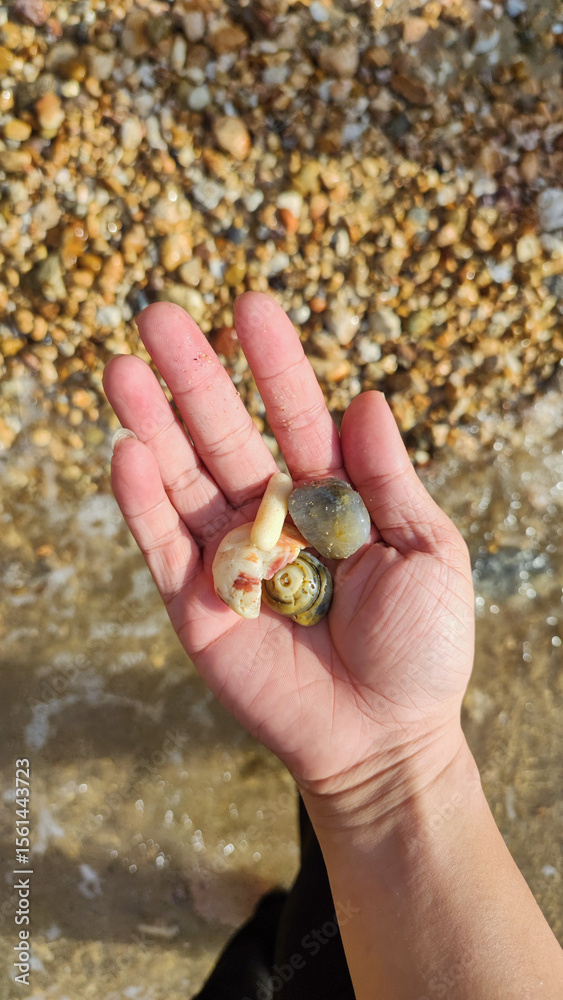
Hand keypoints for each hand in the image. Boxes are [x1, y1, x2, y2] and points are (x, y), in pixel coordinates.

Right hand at [103, 293, 474, 804]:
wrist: (386, 738)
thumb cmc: (421, 646)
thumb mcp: (428, 551)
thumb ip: (389, 478)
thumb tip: (367, 397)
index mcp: (330, 496)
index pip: (296, 415)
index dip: (275, 364)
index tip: (251, 307)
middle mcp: (272, 516)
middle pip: (225, 435)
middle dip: (194, 378)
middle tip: (158, 315)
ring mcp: (230, 558)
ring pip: (182, 480)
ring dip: (151, 425)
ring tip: (122, 369)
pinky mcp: (197, 604)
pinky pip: (164, 547)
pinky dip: (144, 502)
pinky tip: (127, 451)